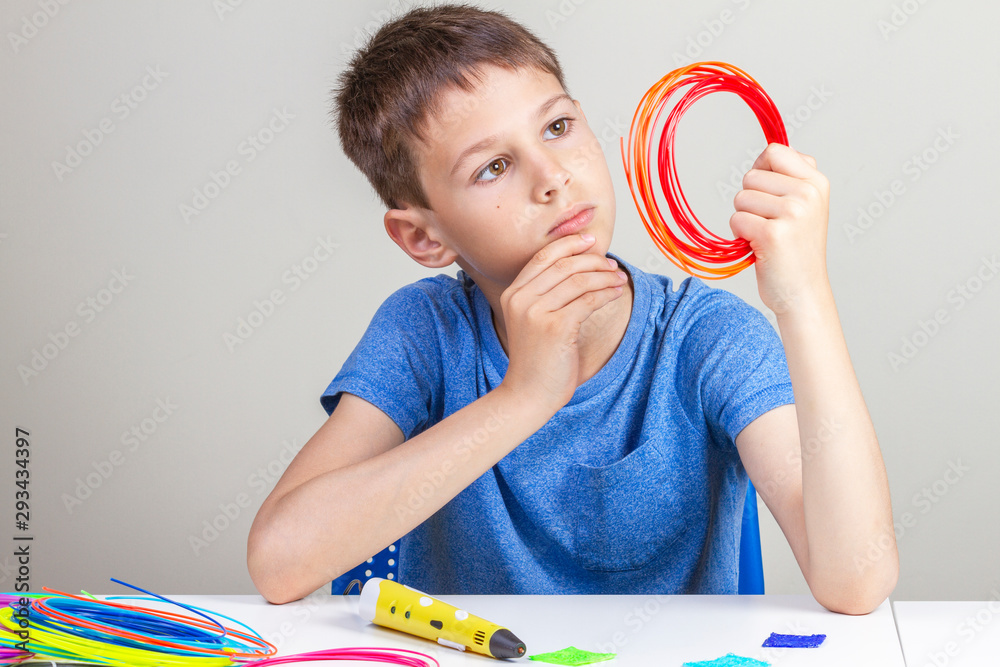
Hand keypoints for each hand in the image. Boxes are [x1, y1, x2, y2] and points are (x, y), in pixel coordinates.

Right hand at [497, 234, 626, 410]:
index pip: (543, 257)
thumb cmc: (537, 360)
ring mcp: (537, 313)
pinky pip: (589, 300)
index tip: (590, 241)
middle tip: (611, 265)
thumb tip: (581, 268)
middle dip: (593, 260)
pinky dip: (606, 293)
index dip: (570, 244)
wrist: (528, 394)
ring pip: (579, 281)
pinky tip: (616, 293)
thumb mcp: (533, 321)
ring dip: (605, 277)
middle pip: (564, 265)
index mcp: (513, 293)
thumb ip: (547, 295)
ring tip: (619, 279)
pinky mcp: (556, 327)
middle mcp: (521, 299)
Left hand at [729, 143, 831, 314]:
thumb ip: (790, 178)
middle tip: (769, 223)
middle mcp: (808, 194)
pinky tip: (759, 248)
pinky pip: (736, 220)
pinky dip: (740, 235)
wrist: (802, 292)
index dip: (761, 169)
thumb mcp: (806, 206)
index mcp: (817, 182)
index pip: (774, 151)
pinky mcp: (773, 234)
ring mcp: (792, 213)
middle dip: (750, 200)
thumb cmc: (796, 250)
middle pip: (751, 176)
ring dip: (744, 219)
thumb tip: (767, 152)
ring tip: (766, 236)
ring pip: (741, 198)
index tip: (767, 192)